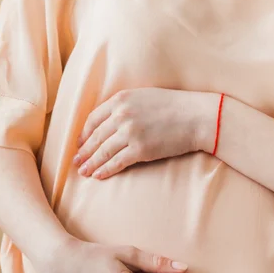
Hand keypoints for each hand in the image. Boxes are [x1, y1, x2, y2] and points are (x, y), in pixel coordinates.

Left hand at [73, 88, 216, 178]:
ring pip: (103, 151)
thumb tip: (111, 121)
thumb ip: (126, 106)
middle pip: (95, 137)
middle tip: (76, 161)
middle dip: (84, 151)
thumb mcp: (145, 97)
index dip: (84, 134)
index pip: (94, 118)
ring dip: (91, 163)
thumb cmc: (175, 106)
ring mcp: (130, 133)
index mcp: (121, 99)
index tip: (80, 143)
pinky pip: (117, 162)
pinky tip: (99, 175)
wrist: (197, 117)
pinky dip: (106, 170)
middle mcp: (122, 115)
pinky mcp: (140, 150)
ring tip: (84, 172)